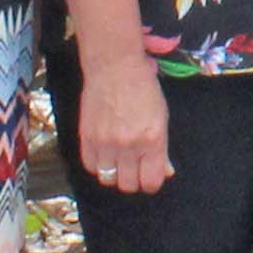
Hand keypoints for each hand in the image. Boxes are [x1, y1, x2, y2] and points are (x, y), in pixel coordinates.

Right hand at [75, 58, 171, 194]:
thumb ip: (162, 149)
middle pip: (128, 185)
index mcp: (153, 139)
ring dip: (114, 174)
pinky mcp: (87, 136)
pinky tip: (104, 153)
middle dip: (133, 180)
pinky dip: (97, 164)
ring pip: (108, 179)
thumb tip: (165, 171)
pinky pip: (90, 166)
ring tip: (118, 161)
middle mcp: (129, 144)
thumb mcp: (161, 117)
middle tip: (134, 168)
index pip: (151, 181)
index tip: (150, 176)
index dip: (151, 182)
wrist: (114, 67)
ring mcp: (106, 142)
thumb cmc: (143, 88)